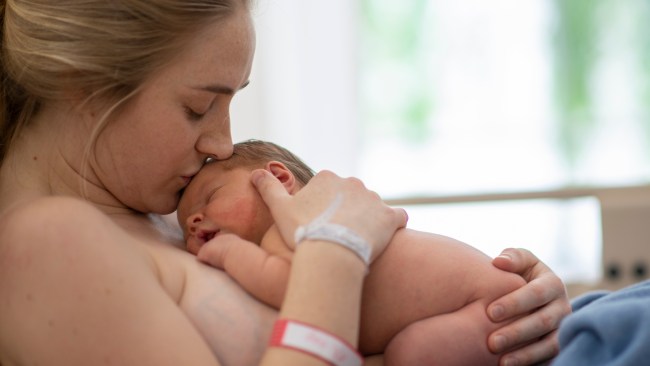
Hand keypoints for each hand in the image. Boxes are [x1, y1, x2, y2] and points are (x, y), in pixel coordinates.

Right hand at [250, 169, 407, 262]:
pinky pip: (397, 217)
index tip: (317, 225)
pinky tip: (385, 238)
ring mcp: (374, 198)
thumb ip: (268, 188)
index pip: (326, 191)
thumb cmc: (302, 232)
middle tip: (336, 235)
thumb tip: (255, 172)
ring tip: (356, 241)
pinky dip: (392, 225)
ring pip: (370, 207)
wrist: (331, 253)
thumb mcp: (279, 209)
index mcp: (327, 178)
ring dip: (366, 219)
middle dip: (344, 212)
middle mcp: (353, 182)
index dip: (321, 209)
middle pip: (349, 197)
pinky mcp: (391, 217)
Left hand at [487, 248, 571, 365]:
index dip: (515, 303)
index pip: (537, 293)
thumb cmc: (521, 275)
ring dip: (526, 354)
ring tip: (502, 361)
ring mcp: (565, 329)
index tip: (490, 312)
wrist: (535, 297)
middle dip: (517, 333)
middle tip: (491, 342)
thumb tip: (499, 261)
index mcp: (553, 284)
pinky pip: (551, 358)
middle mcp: (563, 308)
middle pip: (544, 322)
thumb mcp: (521, 262)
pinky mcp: (560, 346)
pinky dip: (532, 363)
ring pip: (550, 344)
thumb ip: (513, 257)